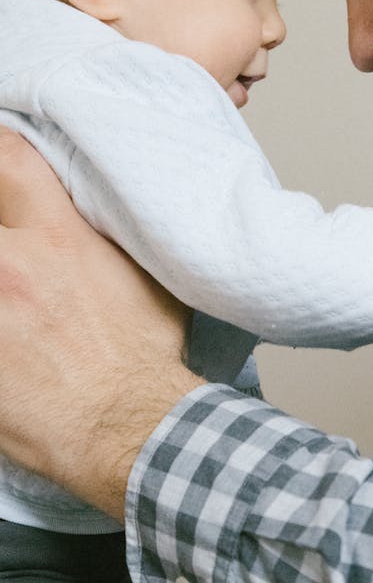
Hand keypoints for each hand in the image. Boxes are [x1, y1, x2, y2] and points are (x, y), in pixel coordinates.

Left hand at [0, 128, 201, 517]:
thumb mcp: (147, 277)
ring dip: (0, 282)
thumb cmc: (144, 362)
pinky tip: (8, 343)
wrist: (128, 426)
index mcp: (59, 236)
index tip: (0, 156)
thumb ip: (113, 238)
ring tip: (15, 306)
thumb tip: (108, 217)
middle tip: (16, 261)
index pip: (10, 158)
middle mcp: (11, 262)